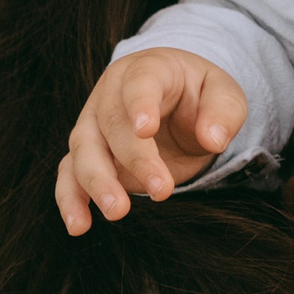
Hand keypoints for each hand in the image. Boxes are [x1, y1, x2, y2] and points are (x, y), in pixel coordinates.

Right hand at [57, 48, 246, 233]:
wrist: (175, 100)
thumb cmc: (199, 95)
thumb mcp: (223, 93)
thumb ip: (223, 112)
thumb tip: (213, 139)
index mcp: (147, 70)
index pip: (140, 82)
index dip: (141, 103)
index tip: (146, 129)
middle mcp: (112, 93)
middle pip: (111, 122)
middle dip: (134, 159)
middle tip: (161, 191)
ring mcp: (94, 123)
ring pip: (83, 148)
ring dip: (96, 181)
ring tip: (117, 211)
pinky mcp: (87, 153)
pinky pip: (70, 172)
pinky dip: (70, 198)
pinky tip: (78, 224)